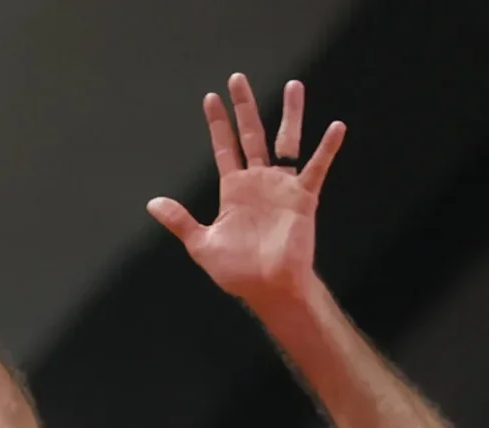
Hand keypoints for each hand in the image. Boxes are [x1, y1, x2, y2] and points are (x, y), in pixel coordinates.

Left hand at [147, 75, 345, 313]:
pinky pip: (316, 169)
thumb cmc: (237, 271)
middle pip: (251, 134)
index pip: (224, 147)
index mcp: (234, 190)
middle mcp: (258, 182)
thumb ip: (180, 220)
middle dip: (244, 107)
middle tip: (238, 78)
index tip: (211, 98)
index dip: (218, 124)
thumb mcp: (202, 244)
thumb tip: (152, 203)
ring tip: (294, 85)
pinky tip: (335, 128)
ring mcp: (281, 187)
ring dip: (290, 114)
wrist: (267, 288)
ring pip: (286, 141)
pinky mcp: (302, 198)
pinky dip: (326, 149)